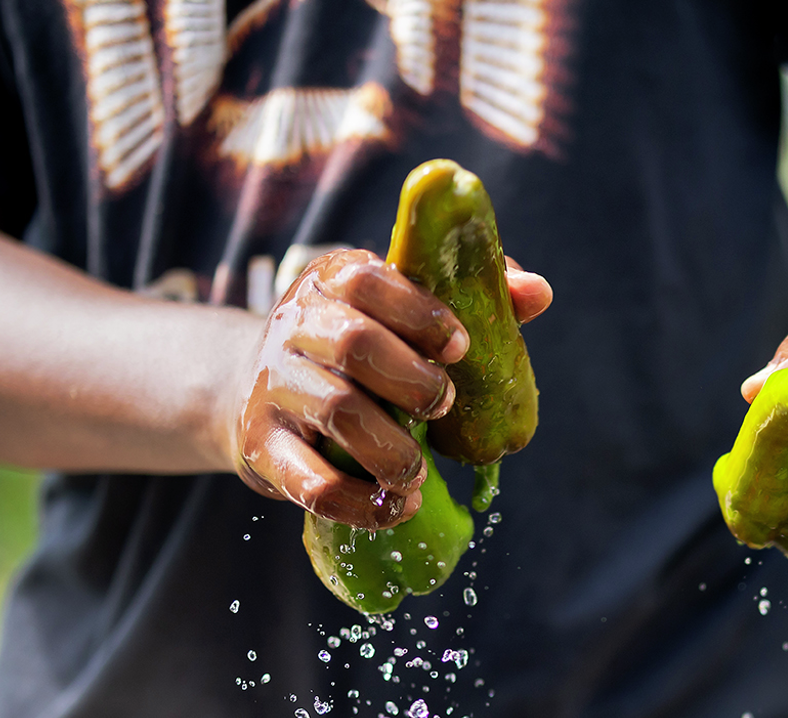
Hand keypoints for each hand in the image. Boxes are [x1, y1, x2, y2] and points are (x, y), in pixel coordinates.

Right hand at [230, 249, 551, 528]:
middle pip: (356, 345)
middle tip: (443, 407)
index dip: (422, 314)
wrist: (249, 385)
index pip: (370, 280)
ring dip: (394, 450)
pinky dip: (360, 504)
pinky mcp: (258, 444)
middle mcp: (293, 324)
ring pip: (337, 412)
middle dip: (415, 382)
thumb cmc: (352, 344)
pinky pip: (310, 480)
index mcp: (332, 280)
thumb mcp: (396, 306)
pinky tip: (395, 508)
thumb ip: (469, 295)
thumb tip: (538, 293)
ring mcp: (271, 385)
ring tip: (419, 472)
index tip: (459, 348)